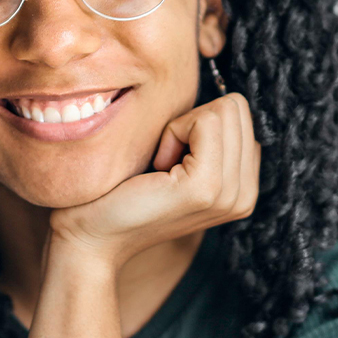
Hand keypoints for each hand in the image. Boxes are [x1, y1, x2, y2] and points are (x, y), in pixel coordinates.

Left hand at [48, 95, 259, 272]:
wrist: (93, 237)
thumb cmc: (123, 193)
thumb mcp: (179, 163)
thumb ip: (210, 140)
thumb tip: (222, 101)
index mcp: (244, 188)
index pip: (242, 116)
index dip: (199, 123)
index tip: (171, 157)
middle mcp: (245, 195)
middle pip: (236, 108)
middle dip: (193, 121)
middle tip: (164, 159)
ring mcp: (229, 193)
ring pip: (224, 110)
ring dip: (182, 127)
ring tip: (161, 165)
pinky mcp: (206, 186)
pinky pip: (206, 121)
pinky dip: (174, 131)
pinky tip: (157, 165)